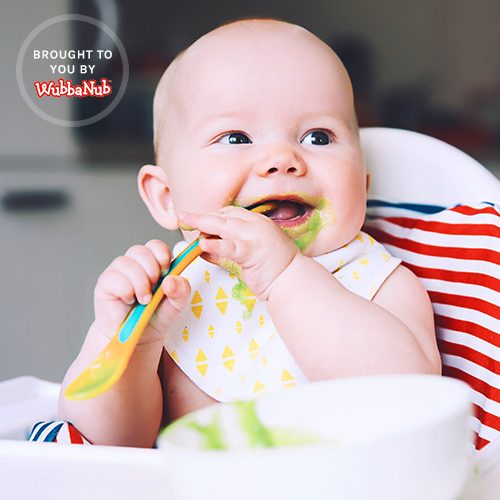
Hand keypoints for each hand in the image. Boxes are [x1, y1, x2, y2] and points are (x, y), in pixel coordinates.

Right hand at [93, 240, 190, 342]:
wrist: (138, 337)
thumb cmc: (155, 316)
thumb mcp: (176, 305)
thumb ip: (181, 291)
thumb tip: (171, 280)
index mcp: (153, 263)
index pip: (155, 245)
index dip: (161, 254)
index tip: (166, 270)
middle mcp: (134, 264)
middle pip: (140, 250)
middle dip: (152, 270)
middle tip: (154, 288)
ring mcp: (118, 272)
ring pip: (126, 263)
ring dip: (140, 283)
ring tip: (144, 300)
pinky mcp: (105, 284)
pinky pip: (114, 278)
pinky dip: (126, 291)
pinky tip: (129, 300)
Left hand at [177, 206, 298, 299]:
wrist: (293, 281)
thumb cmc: (273, 271)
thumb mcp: (247, 256)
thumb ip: (224, 251)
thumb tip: (203, 248)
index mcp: (257, 223)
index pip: (229, 213)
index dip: (211, 217)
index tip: (196, 221)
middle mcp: (256, 225)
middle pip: (223, 215)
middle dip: (201, 216)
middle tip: (183, 216)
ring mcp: (255, 236)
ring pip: (224, 225)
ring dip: (202, 223)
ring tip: (185, 222)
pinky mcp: (253, 250)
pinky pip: (230, 246)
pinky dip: (215, 244)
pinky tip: (202, 244)